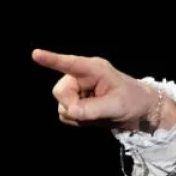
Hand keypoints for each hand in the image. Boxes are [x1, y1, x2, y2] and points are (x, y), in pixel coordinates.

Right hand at [32, 49, 175, 130]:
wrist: (140, 111)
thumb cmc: (133, 100)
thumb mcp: (117, 105)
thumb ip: (94, 108)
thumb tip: (70, 111)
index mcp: (93, 69)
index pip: (69, 64)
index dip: (51, 59)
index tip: (36, 54)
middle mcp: (81, 77)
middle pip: (60, 92)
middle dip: (72, 106)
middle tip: (94, 111)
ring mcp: (77, 90)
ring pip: (62, 106)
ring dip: (77, 115)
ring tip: (98, 113)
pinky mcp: (76, 102)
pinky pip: (66, 115)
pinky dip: (77, 120)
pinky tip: (92, 117)